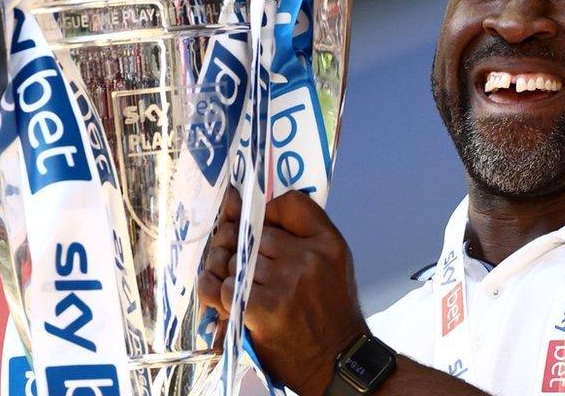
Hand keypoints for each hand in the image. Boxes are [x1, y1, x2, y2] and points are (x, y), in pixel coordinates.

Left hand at [198, 189, 368, 395]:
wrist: (337, 360)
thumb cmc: (331, 312)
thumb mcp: (333, 264)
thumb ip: (306, 236)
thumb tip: (263, 213)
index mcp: (328, 244)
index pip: (290, 203)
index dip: (266, 211)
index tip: (255, 223)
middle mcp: (309, 258)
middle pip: (256, 233)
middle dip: (241, 245)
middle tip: (238, 259)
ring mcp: (286, 283)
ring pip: (239, 259)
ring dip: (232, 273)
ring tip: (240, 285)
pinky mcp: (265, 308)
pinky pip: (229, 287)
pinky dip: (226, 296)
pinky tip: (237, 303)